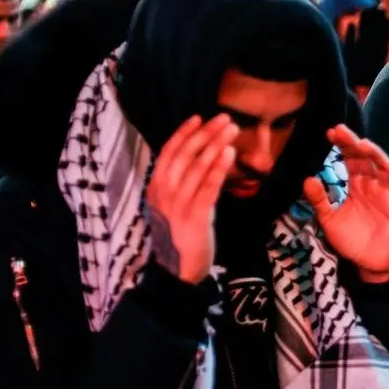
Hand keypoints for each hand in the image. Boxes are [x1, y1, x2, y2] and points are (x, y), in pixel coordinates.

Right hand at [145, 115, 238, 284]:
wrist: (179, 271)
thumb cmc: (183, 234)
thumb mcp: (179, 204)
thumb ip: (186, 182)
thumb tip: (204, 156)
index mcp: (156, 188)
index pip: (168, 153)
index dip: (184, 134)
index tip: (199, 117)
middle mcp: (164, 194)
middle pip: (184, 155)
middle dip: (205, 134)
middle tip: (225, 118)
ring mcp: (177, 205)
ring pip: (196, 168)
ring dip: (215, 145)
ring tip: (231, 130)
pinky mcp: (194, 217)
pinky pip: (207, 188)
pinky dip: (218, 168)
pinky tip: (229, 154)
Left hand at [304, 125, 388, 281]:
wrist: (370, 263)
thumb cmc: (351, 240)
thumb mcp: (330, 220)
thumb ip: (320, 200)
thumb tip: (307, 179)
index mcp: (355, 184)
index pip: (349, 159)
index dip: (341, 145)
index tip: (329, 133)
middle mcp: (372, 183)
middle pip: (365, 157)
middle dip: (353, 143)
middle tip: (339, 131)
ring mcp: (387, 190)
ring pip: (383, 165)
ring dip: (373, 153)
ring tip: (361, 144)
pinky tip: (386, 163)